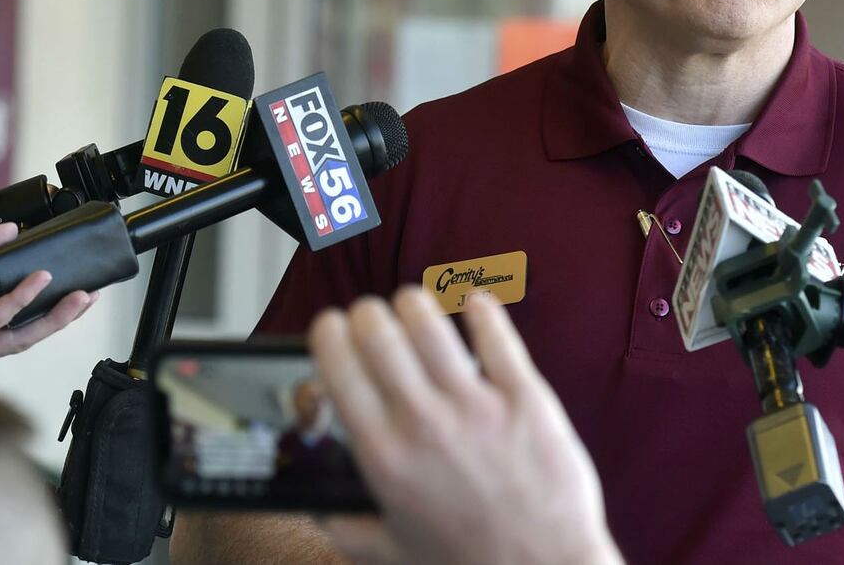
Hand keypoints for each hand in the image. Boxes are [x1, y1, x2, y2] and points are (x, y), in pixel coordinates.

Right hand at [310, 289, 622, 564]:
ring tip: (415, 306)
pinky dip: (481, 311)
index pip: (339, 369)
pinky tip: (474, 304)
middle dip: (369, 313)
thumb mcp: (392, 553)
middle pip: (380, 333)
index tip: (332, 327)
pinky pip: (498, 336)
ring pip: (432, 323)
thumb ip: (346, 529)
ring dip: (416, 305)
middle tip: (373, 317)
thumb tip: (318, 509)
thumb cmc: (470, 563)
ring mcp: (476, 406)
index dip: (329, 335)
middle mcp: (423, 423)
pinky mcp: (526, 397)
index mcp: (383, 456)